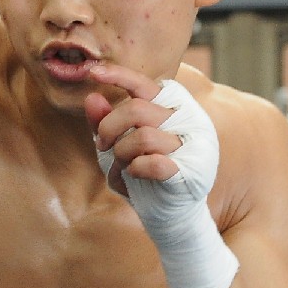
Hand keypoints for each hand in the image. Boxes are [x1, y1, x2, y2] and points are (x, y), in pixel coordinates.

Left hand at [84, 64, 184, 197]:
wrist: (168, 214)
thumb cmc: (141, 174)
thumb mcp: (116, 145)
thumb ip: (104, 121)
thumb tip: (92, 97)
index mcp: (173, 107)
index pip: (146, 84)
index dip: (119, 75)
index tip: (93, 72)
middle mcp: (189, 119)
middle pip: (136, 109)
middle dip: (108, 128)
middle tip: (101, 145)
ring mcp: (195, 144)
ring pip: (143, 136)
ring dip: (120, 153)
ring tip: (121, 165)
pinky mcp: (194, 171)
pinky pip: (154, 163)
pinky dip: (135, 170)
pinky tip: (134, 175)